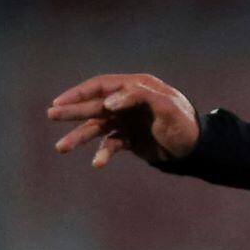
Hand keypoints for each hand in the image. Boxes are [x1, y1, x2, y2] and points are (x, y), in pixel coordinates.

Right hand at [47, 73, 200, 167]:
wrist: (198, 150)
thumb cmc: (185, 124)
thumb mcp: (168, 107)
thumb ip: (139, 97)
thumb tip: (108, 103)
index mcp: (136, 87)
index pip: (101, 86)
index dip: (80, 92)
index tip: (61, 101)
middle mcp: (128, 103)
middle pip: (94, 105)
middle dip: (72, 112)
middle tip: (51, 115)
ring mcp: (127, 121)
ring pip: (98, 128)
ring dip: (79, 137)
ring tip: (61, 148)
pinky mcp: (130, 139)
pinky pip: (111, 145)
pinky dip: (103, 154)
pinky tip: (98, 163)